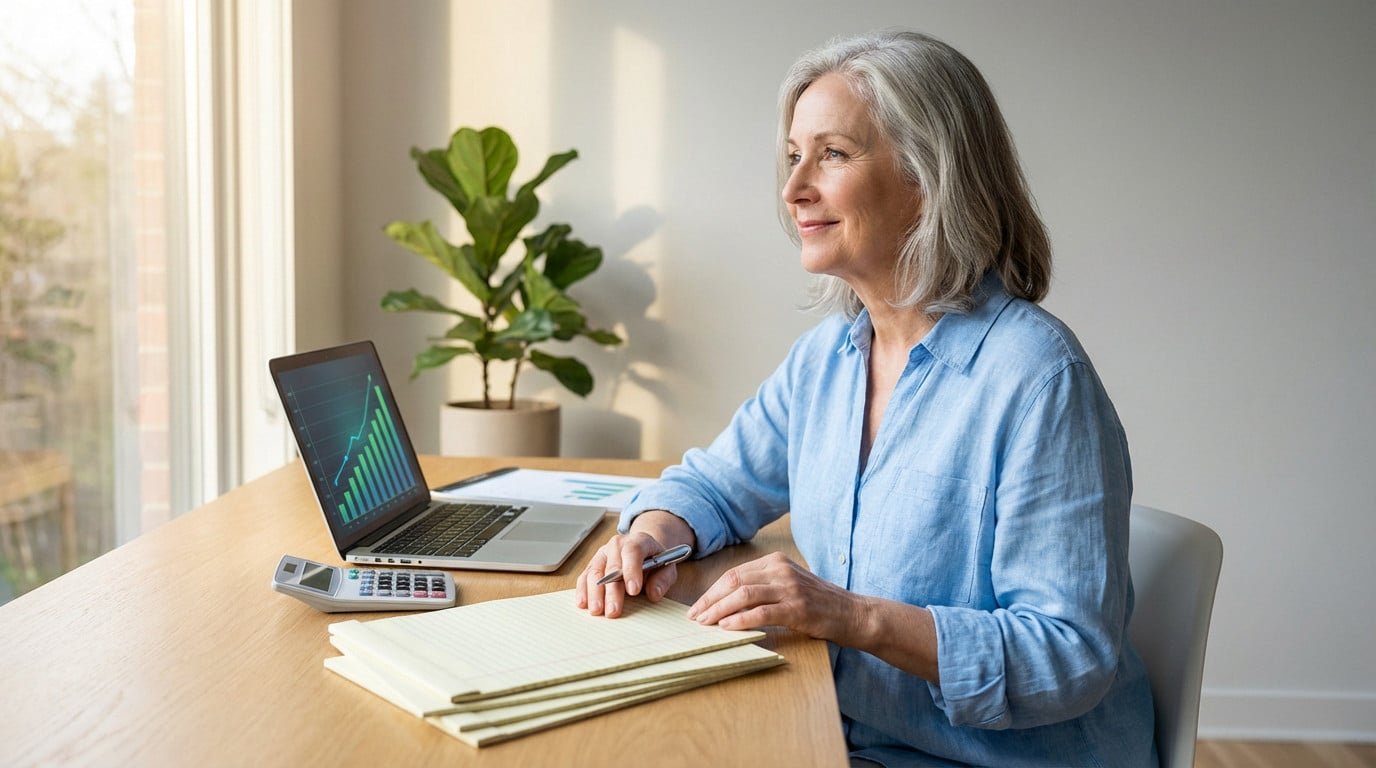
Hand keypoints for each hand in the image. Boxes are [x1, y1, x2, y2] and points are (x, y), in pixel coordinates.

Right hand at [575, 531, 679, 617]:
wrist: (643, 550)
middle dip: (612, 591)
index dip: (632, 571)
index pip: (633, 551)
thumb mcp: (667, 568)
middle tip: (613, 611)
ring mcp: (603, 554)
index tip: (633, 591)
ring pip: (595, 572)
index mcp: (638, 541)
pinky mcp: (593, 564)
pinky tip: (583, 603)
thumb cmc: (654, 561)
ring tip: (597, 611)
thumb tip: (654, 593)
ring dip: (595, 593)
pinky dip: (583, 590)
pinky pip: (584, 576)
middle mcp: (617, 544)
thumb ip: (663, 580)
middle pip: (612, 566)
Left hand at [687, 551, 862, 639]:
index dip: (712, 591)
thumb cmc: (819, 604)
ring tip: (706, 623)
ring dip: (719, 610)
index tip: (698, 606)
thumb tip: (727, 602)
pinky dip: (740, 619)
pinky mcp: (797, 607)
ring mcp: (790, 588)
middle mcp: (781, 570)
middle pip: (734, 580)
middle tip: (695, 616)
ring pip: (743, 594)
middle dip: (710, 600)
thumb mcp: (789, 586)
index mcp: (776, 562)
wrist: (853, 613)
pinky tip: (727, 627)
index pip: (734, 573)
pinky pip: (761, 612)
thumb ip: (763, 588)